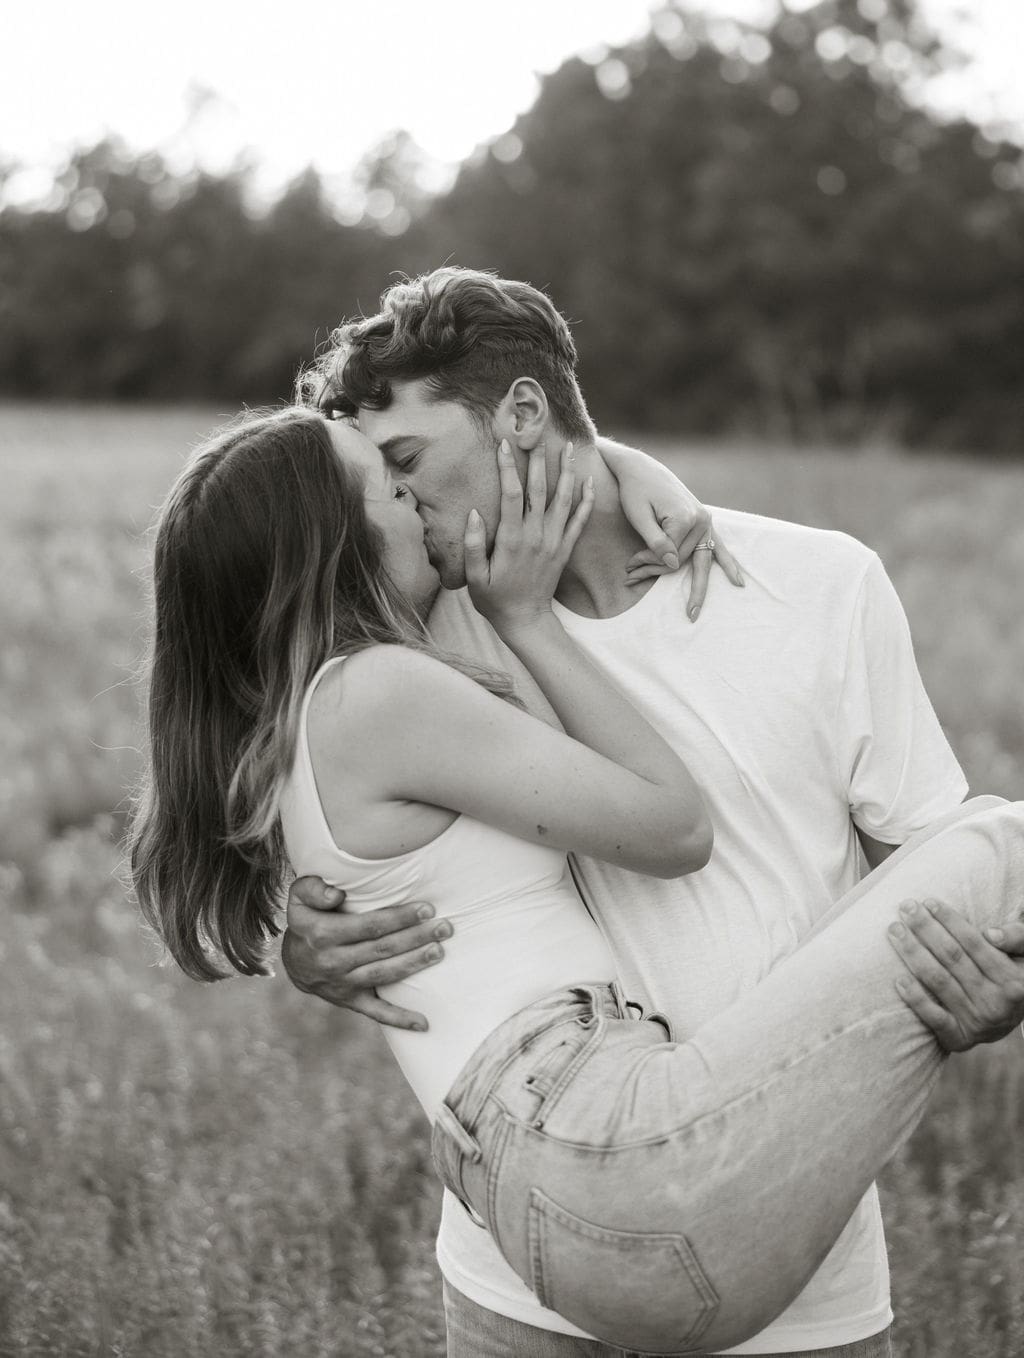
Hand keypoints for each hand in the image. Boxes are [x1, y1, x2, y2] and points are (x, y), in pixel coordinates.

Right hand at [280, 876, 452, 1029]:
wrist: (294, 962)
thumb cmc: (307, 920)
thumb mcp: (299, 897)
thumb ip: (313, 889)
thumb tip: (337, 895)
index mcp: (322, 934)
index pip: (369, 926)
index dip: (399, 918)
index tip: (426, 909)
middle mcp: (332, 961)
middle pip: (382, 948)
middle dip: (416, 937)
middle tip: (444, 927)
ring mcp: (342, 984)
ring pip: (384, 974)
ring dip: (414, 964)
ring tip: (439, 951)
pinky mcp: (350, 1001)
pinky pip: (376, 1013)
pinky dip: (400, 1020)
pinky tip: (424, 1024)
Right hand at [464, 439, 593, 635]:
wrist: (525, 620)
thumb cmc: (494, 599)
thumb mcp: (474, 577)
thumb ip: (471, 545)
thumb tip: (474, 513)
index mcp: (512, 539)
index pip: (511, 495)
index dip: (508, 468)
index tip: (504, 444)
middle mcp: (536, 536)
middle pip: (540, 490)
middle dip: (538, 460)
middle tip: (538, 434)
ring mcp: (554, 541)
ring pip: (563, 499)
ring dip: (566, 471)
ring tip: (568, 447)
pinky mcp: (565, 549)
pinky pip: (579, 520)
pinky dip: (586, 500)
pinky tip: (588, 480)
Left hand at [618, 462, 743, 621]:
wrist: (641, 469)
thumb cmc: (635, 491)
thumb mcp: (638, 515)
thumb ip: (655, 541)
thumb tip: (673, 564)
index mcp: (684, 518)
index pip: (668, 557)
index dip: (646, 565)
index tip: (627, 567)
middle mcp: (702, 520)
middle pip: (682, 561)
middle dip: (657, 571)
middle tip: (631, 577)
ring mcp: (706, 521)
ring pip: (697, 560)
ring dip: (687, 580)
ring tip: (692, 612)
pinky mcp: (704, 521)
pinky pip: (719, 548)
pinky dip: (727, 565)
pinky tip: (738, 582)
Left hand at [888, 897, 1023, 1051]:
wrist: (1007, 1021)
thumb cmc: (1010, 976)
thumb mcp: (1023, 956)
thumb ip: (1017, 938)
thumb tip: (990, 933)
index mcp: (1013, 980)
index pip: (975, 944)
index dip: (951, 921)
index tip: (929, 902)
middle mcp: (997, 1002)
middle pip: (952, 958)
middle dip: (926, 929)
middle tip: (906, 908)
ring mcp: (977, 1022)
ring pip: (938, 981)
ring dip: (913, 953)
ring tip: (895, 930)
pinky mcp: (959, 1038)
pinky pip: (933, 1017)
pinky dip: (915, 998)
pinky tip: (898, 979)